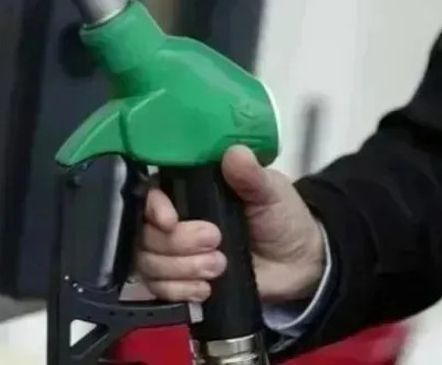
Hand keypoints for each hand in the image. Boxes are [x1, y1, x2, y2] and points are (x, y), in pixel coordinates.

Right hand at [137, 145, 325, 303]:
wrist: (297, 263)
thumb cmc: (280, 217)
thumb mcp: (270, 192)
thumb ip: (250, 175)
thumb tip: (235, 153)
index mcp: (187, 189)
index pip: (148, 194)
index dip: (152, 208)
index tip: (171, 220)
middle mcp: (172, 219)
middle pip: (144, 232)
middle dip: (177, 243)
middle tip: (216, 242)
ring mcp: (171, 252)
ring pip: (147, 261)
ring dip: (181, 268)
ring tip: (219, 266)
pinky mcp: (178, 280)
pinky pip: (157, 288)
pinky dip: (180, 290)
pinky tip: (206, 288)